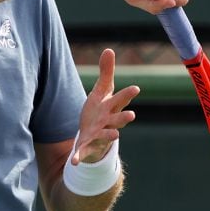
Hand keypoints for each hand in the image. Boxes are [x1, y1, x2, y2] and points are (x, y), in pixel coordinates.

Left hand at [72, 49, 137, 164]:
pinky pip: (83, 152)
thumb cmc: (100, 111)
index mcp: (111, 108)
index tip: (136, 88)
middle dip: (124, 117)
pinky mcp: (87, 146)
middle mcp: (108, 122)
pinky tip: (73, 161)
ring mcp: (99, 135)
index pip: (121, 100)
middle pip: (118, 119)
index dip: (127, 94)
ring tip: (116, 135)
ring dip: (110, 135)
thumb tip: (109, 49)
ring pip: (106, 135)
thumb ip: (106, 72)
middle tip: (132, 115)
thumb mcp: (101, 91)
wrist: (93, 136)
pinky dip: (79, 157)